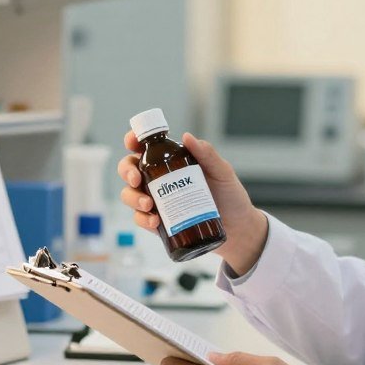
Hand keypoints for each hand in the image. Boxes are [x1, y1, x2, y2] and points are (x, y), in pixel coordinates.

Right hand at [117, 131, 267, 273]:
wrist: (237, 228)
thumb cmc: (230, 196)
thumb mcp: (222, 172)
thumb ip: (207, 154)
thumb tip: (187, 136)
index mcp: (172, 161)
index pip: (146, 146)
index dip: (133, 140)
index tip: (132, 143)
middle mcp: (159, 179)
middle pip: (129, 169)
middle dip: (127, 171)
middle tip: (137, 179)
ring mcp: (157, 200)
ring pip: (129, 195)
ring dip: (133, 198)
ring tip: (149, 205)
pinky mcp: (158, 222)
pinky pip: (140, 219)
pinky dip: (142, 219)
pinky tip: (154, 221)